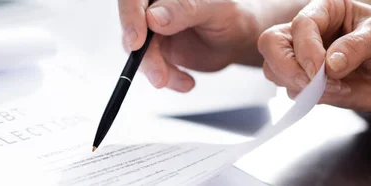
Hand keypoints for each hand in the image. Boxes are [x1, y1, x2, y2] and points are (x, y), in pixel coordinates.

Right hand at [119, 0, 280, 91]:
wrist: (241, 37)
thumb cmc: (233, 13)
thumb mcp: (217, 7)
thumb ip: (185, 8)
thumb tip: (153, 17)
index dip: (129, 17)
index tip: (137, 41)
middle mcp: (154, 7)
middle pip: (132, 27)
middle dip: (145, 56)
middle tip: (159, 75)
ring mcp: (153, 29)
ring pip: (138, 51)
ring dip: (155, 70)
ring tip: (180, 81)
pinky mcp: (158, 49)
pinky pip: (150, 67)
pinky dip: (168, 78)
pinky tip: (186, 82)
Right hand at [258, 0, 370, 122]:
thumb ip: (356, 46)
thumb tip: (329, 65)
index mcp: (326, 9)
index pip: (300, 25)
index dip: (306, 48)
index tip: (320, 70)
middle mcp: (309, 31)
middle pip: (271, 44)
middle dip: (288, 67)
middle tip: (311, 84)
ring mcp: (304, 58)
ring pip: (274, 68)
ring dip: (297, 83)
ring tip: (333, 88)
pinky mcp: (306, 82)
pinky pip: (291, 90)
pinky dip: (309, 96)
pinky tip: (338, 92)